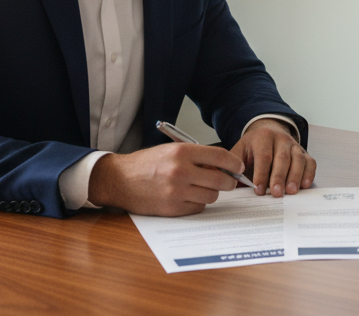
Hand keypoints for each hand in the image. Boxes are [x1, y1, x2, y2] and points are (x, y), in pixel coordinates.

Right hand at [87, 142, 241, 215]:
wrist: (120, 180)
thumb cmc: (147, 163)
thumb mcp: (171, 150)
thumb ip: (197, 156)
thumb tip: (224, 166)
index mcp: (182, 152)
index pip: (220, 157)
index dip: (234, 163)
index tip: (238, 167)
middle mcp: (181, 171)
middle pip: (221, 180)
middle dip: (228, 182)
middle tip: (226, 181)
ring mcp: (176, 191)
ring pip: (212, 196)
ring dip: (211, 193)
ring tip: (201, 188)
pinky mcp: (172, 208)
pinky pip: (198, 208)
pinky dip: (197, 204)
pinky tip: (188, 197)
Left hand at [231, 118, 315, 196]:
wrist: (267, 132)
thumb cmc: (252, 148)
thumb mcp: (239, 152)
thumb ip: (233, 166)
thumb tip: (226, 183)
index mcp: (262, 137)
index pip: (263, 156)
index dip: (261, 174)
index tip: (258, 190)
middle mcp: (281, 139)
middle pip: (282, 158)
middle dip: (279, 177)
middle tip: (276, 193)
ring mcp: (294, 145)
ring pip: (298, 159)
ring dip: (295, 176)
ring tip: (291, 192)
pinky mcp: (304, 152)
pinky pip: (310, 162)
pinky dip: (309, 173)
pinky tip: (304, 185)